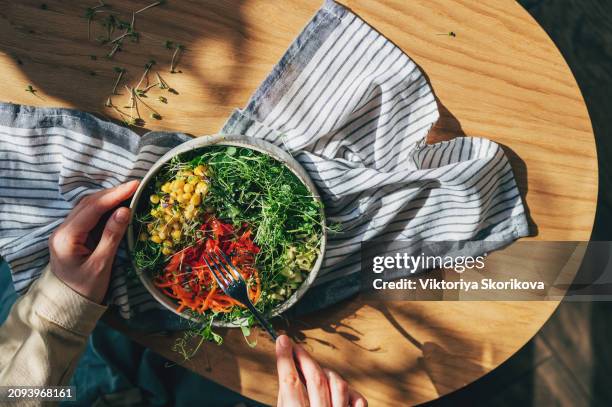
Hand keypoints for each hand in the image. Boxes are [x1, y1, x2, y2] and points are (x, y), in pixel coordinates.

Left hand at [48, 181, 138, 303]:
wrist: (67, 306)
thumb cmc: (85, 290)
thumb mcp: (101, 265)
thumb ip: (111, 236)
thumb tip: (125, 210)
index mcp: (66, 237)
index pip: (93, 208)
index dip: (115, 194)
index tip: (135, 185)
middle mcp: (62, 230)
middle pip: (88, 203)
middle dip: (113, 193)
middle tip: (136, 186)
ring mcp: (66, 231)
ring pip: (88, 206)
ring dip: (108, 198)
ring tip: (130, 193)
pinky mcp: (73, 235)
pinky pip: (89, 215)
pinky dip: (104, 207)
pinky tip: (118, 206)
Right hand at [276, 335, 366, 406]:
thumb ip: (286, 398)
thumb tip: (286, 368)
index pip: (289, 382)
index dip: (285, 357)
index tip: (282, 340)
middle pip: (315, 378)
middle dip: (304, 357)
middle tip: (294, 347)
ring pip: (338, 383)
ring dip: (326, 373)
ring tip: (316, 371)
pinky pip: (358, 399)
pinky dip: (349, 391)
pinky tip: (340, 390)